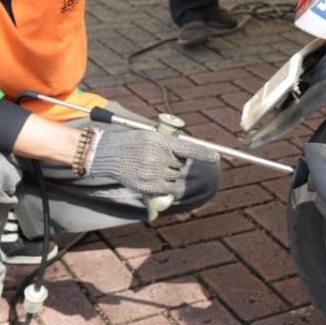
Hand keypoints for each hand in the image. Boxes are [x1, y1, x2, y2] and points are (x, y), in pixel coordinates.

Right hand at [87, 129, 218, 195]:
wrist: (110, 154)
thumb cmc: (132, 143)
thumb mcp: (151, 136)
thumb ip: (170, 144)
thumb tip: (188, 153)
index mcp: (162, 142)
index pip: (189, 149)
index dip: (204, 154)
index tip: (216, 157)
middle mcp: (160, 158)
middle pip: (180, 165)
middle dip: (174, 162)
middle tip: (157, 157)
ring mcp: (154, 173)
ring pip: (174, 177)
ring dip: (167, 173)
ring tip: (149, 165)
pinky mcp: (149, 186)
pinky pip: (166, 188)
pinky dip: (163, 184)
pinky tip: (149, 176)